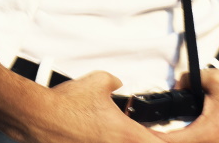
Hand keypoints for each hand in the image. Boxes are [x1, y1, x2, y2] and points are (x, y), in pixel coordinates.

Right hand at [26, 70, 166, 142]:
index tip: (178, 137)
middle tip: (153, 135)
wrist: (39, 117)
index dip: (172, 141)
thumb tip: (119, 84)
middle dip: (152, 141)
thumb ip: (116, 83)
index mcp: (127, 135)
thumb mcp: (99, 81)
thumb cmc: (66, 104)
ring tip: (126, 136)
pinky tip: (106, 139)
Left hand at [155, 69, 218, 142]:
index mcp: (207, 134)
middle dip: (160, 140)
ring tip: (166, 133)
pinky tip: (187, 136)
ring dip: (178, 141)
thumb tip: (178, 83)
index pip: (167, 142)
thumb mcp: (217, 80)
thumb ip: (191, 80)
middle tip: (150, 131)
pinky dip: (194, 142)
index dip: (148, 137)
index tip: (136, 131)